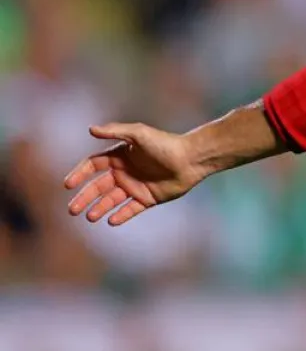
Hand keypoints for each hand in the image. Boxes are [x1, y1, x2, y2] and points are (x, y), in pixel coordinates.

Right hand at [64, 123, 202, 225]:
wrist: (192, 159)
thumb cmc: (165, 144)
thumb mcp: (139, 134)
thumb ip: (116, 131)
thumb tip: (91, 129)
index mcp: (120, 155)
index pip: (93, 165)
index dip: (79, 174)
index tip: (68, 185)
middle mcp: (125, 171)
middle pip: (98, 186)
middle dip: (84, 198)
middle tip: (72, 210)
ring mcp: (136, 186)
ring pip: (112, 200)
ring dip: (99, 208)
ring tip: (90, 216)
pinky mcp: (148, 198)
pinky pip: (130, 209)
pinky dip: (120, 216)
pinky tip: (110, 221)